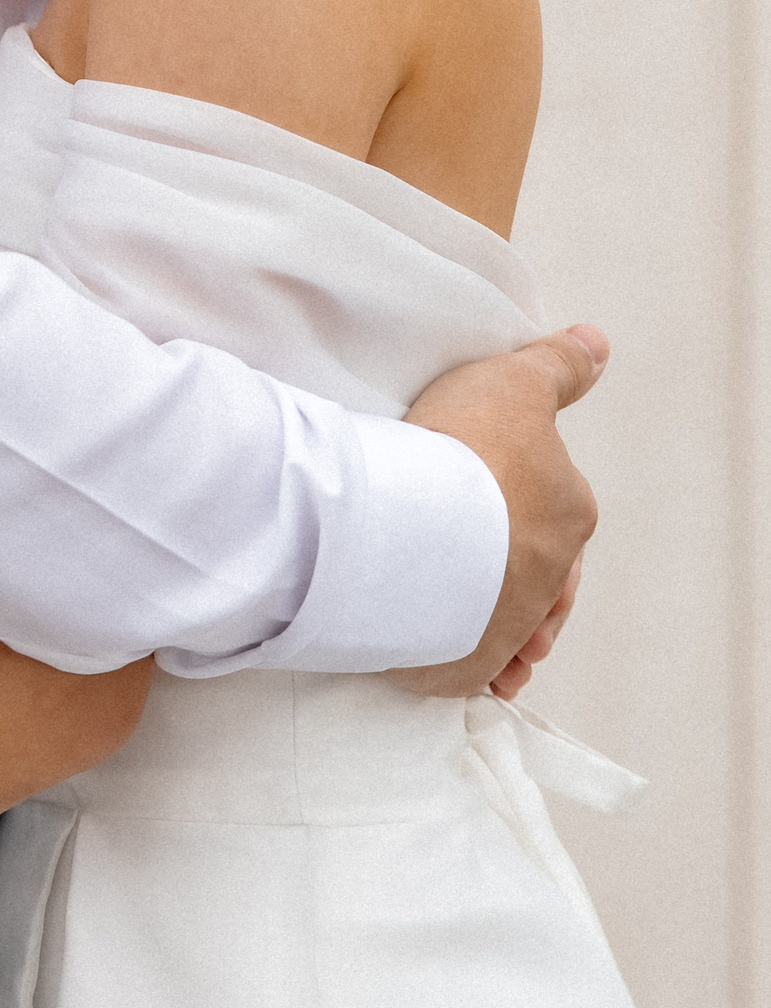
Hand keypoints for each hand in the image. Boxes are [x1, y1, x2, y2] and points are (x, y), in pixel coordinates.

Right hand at [393, 325, 604, 697]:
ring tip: (459, 603)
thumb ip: (557, 366)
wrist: (410, 525)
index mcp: (568, 511)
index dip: (525, 494)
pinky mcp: (463, 662)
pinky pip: (468, 661)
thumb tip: (597, 344)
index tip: (491, 487)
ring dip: (492, 615)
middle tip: (478, 551)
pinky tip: (440, 643)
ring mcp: (507, 625)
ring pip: (508, 621)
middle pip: (537, 569)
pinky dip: (460, 654)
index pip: (559, 506)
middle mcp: (548, 575)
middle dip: (516, 565)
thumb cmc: (463, 449)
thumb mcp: (513, 381)